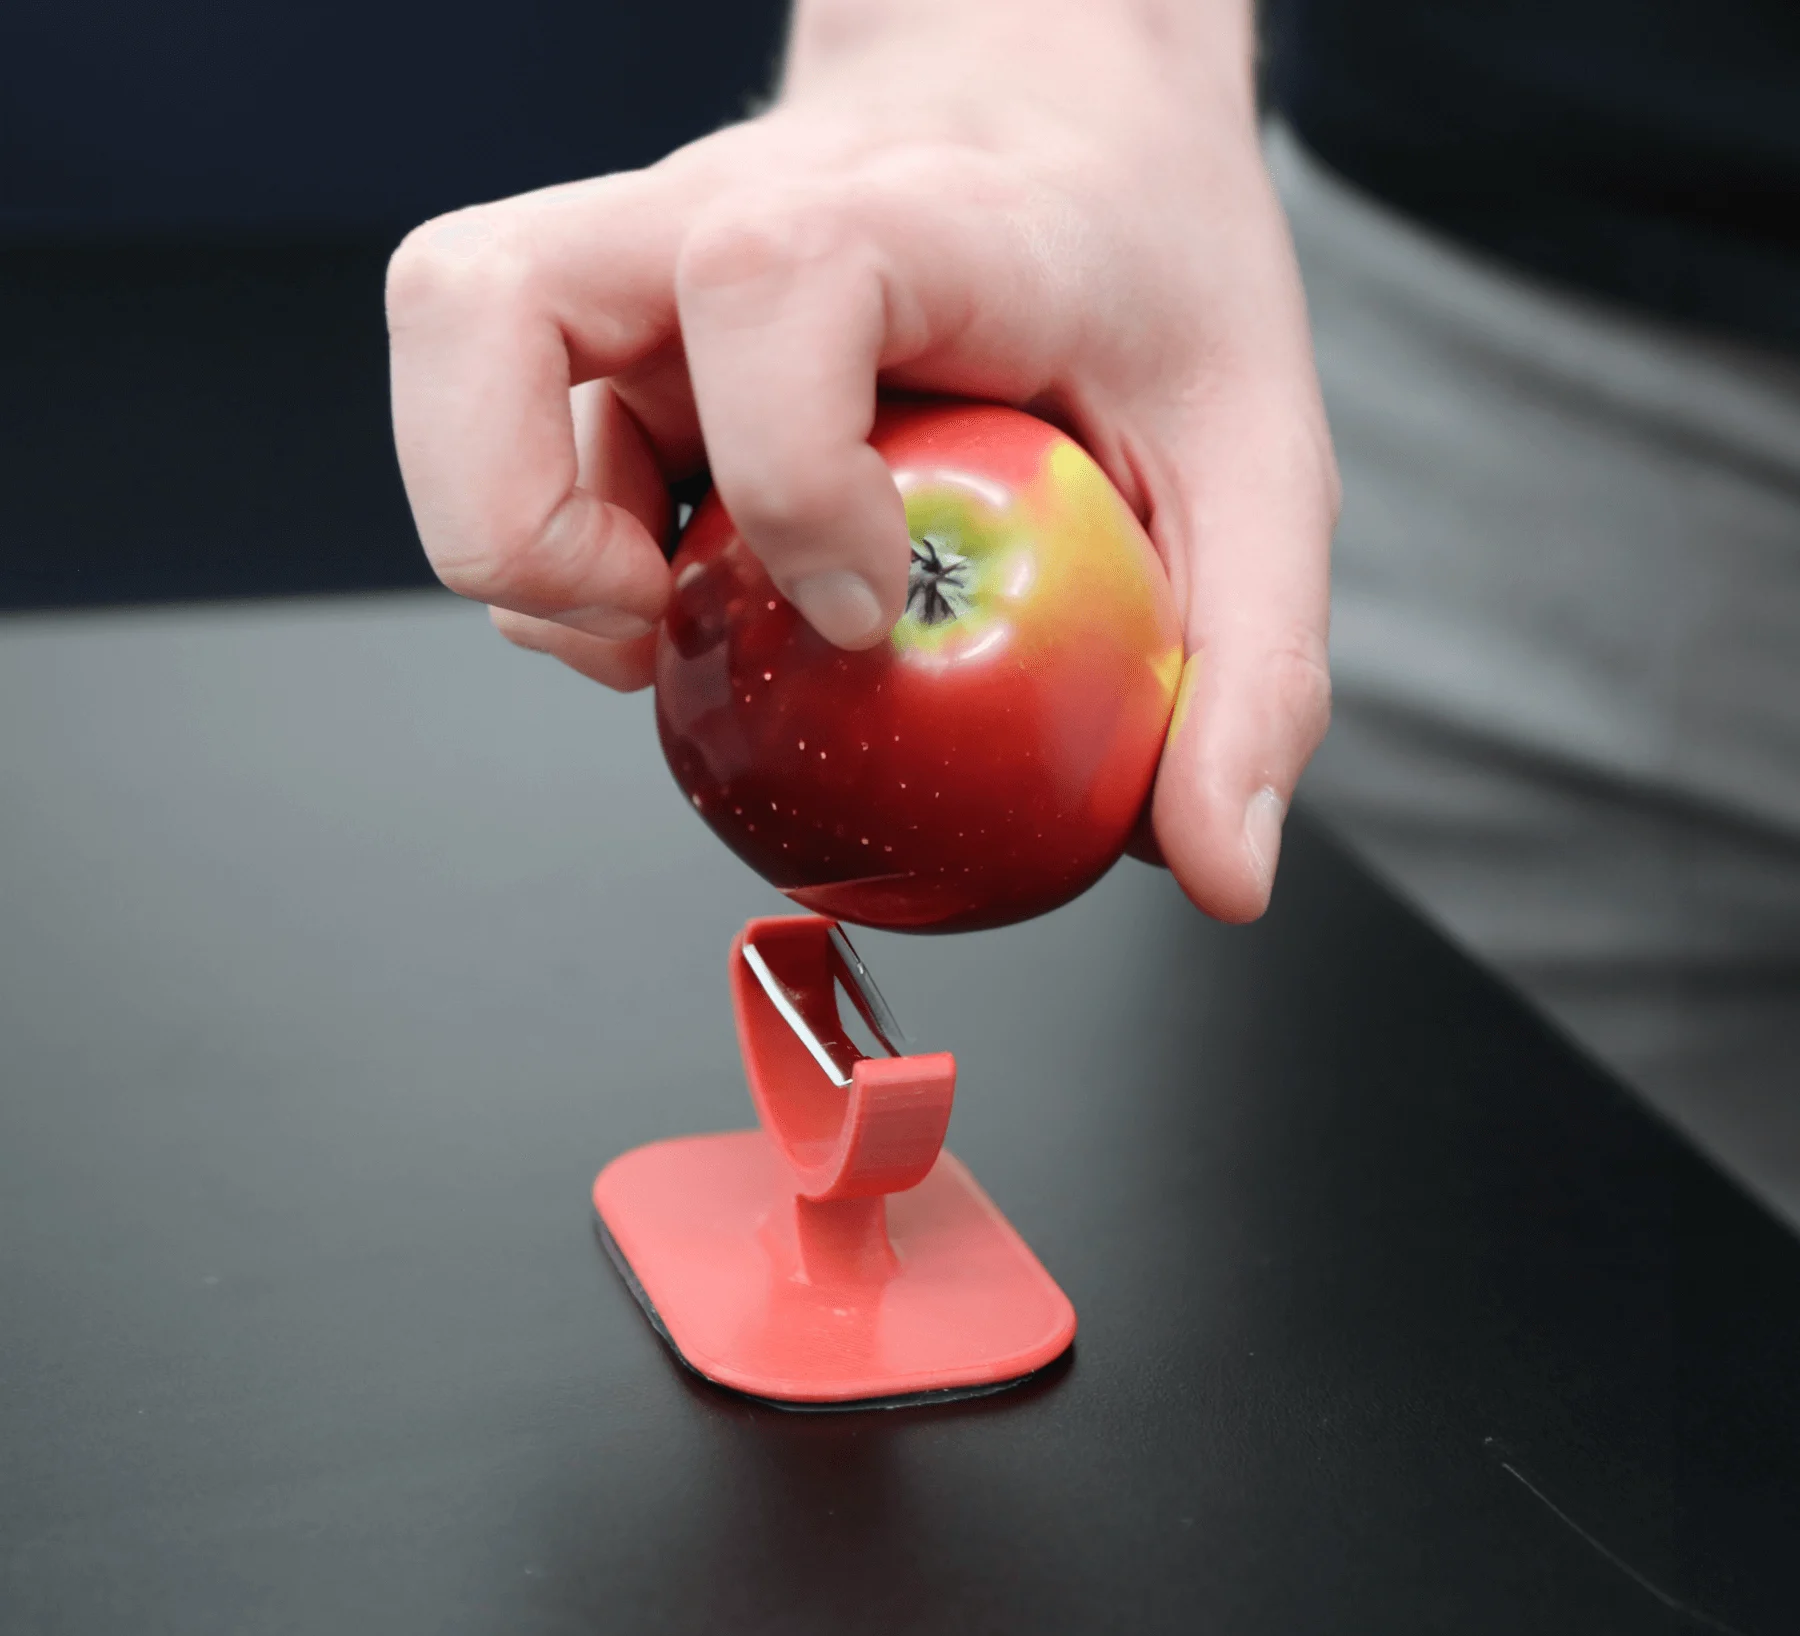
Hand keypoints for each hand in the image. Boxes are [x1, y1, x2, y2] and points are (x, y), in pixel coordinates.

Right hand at [386, 0, 1334, 921]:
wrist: (1068, 112)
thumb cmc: (1151, 271)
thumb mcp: (1260, 465)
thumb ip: (1252, 670)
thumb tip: (1219, 872)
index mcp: (913, 219)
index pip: (764, 278)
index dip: (789, 472)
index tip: (868, 606)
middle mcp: (725, 207)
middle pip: (479, 302)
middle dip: (529, 525)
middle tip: (672, 620)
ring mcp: (646, 252)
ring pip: (454, 353)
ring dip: (519, 538)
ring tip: (661, 617)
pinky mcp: (616, 311)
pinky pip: (498, 418)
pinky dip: (551, 540)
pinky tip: (679, 588)